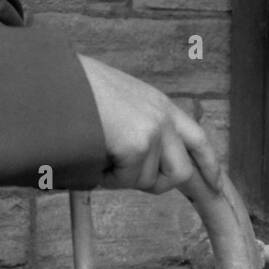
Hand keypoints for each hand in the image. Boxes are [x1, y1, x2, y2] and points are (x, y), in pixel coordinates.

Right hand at [77, 55, 220, 194]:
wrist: (53, 82)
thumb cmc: (76, 94)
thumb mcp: (120, 103)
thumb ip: (142, 127)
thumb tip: (147, 164)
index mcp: (160, 104)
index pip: (198, 138)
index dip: (209, 166)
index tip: (215, 186)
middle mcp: (163, 116)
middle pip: (181, 173)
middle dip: (155, 183)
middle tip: (125, 174)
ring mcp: (153, 130)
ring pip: (149, 181)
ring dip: (123, 178)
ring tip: (100, 152)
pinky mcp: (137, 144)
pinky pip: (127, 181)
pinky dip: (107, 178)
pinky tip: (93, 155)